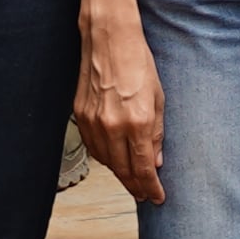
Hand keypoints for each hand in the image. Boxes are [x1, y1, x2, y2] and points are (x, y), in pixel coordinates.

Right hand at [75, 16, 167, 207]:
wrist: (109, 40)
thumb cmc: (139, 64)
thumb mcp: (159, 98)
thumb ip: (157, 133)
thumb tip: (156, 161)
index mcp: (137, 122)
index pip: (143, 168)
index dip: (151, 187)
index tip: (157, 197)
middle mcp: (113, 126)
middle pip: (123, 170)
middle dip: (136, 186)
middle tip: (145, 195)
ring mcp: (93, 122)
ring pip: (106, 162)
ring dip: (120, 173)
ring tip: (132, 179)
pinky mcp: (80, 115)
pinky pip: (93, 147)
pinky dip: (104, 157)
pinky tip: (114, 159)